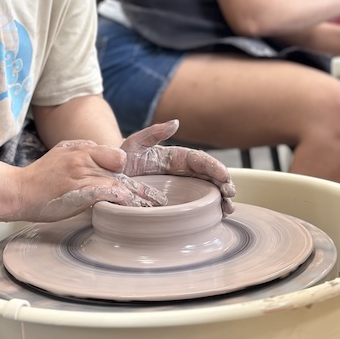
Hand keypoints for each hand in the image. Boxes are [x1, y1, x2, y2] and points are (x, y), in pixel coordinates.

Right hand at [15, 140, 167, 221]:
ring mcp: (82, 175)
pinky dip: (121, 200)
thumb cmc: (42, 175)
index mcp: (83, 149)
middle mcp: (85, 159)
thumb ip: (87, 152)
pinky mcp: (78, 192)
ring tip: (155, 208)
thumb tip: (110, 158)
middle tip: (159, 200)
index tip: (142, 181)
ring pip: (119, 183)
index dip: (129, 169)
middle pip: (123, 170)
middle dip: (142, 186)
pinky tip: (132, 207)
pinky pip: (106, 194)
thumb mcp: (65, 153)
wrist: (17, 191)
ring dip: (138, 198)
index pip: (118, 154)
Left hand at [121, 120, 236, 214]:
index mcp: (176, 157)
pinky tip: (219, 216)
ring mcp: (181, 187)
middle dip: (223, 184)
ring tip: (229, 208)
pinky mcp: (176, 202)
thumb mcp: (135, 142)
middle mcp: (182, 171)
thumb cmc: (122, 158)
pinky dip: (210, 210)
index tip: (224, 175)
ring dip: (221, 199)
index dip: (214, 167)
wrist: (109, 175)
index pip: (199, 160)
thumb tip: (175, 122)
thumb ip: (154, 132)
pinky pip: (196, 205)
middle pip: (209, 176)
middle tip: (230, 194)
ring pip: (207, 191)